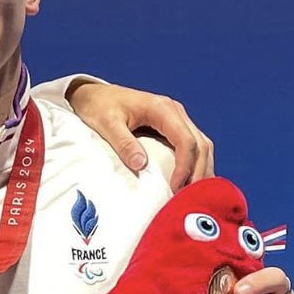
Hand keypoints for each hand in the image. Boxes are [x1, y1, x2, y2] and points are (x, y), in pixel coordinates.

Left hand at [66, 79, 213, 188]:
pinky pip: (191, 145)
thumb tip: (141, 165)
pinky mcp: (172, 125)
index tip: (175, 188)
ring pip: (201, 145)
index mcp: (162, 108)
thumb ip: (123, 143)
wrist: (92, 94)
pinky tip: (189, 182)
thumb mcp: (107, 124)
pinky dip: (194, 164)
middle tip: (191, 198)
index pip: (186, 141)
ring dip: (200, 170)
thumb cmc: (98, 106)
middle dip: (199, 172)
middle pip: (201, 144)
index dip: (185, 167)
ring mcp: (175, 117)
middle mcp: (175, 111)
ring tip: (194, 195)